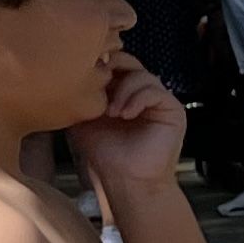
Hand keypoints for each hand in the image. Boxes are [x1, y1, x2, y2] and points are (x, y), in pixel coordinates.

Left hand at [68, 57, 187, 190]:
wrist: (125, 180)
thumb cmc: (104, 154)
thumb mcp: (83, 117)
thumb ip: (81, 94)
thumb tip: (70, 72)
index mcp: (122, 93)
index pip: (115, 65)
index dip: (101, 63)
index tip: (85, 70)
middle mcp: (142, 94)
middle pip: (131, 62)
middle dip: (114, 69)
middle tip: (99, 82)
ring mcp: (159, 101)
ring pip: (143, 75)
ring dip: (124, 90)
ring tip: (111, 112)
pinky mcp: (173, 110)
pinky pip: (156, 91)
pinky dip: (137, 99)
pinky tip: (125, 115)